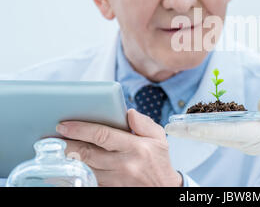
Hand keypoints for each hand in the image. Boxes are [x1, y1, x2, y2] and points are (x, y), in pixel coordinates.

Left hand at [56, 109, 181, 186]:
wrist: (164, 189)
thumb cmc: (159, 162)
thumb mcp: (159, 138)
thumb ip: (144, 123)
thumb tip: (128, 112)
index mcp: (136, 147)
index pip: (103, 135)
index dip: (81, 129)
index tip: (65, 125)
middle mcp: (124, 164)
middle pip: (88, 153)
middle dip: (68, 144)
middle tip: (53, 137)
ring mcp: (116, 180)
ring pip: (85, 168)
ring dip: (68, 159)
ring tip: (56, 150)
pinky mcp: (110, 189)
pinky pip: (89, 180)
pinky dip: (76, 173)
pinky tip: (67, 167)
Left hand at [165, 95, 259, 186]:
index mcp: (259, 133)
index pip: (228, 130)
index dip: (207, 127)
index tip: (188, 126)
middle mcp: (246, 139)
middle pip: (213, 135)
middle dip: (190, 130)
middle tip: (168, 126)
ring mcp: (243, 140)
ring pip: (213, 135)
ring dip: (192, 130)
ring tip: (173, 125)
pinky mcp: (242, 138)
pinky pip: (219, 133)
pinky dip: (203, 129)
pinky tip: (192, 124)